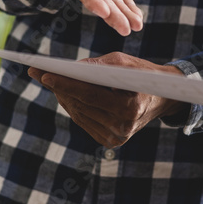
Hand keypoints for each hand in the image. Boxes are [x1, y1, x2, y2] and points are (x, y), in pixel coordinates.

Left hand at [28, 52, 185, 147]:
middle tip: (39, 73)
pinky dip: (74, 106)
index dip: (64, 84)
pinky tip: (66, 93)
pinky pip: (84, 121)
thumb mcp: (124, 62)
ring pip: (79, 114)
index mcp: (129, 107)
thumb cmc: (143, 74)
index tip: (43, 74)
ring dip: (64, 96)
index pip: (88, 94)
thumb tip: (72, 68)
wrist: (163, 98)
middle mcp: (121, 126)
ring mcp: (116, 137)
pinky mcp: (111, 141)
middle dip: (59, 87)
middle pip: (80, 105)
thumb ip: (98, 64)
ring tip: (50, 80)